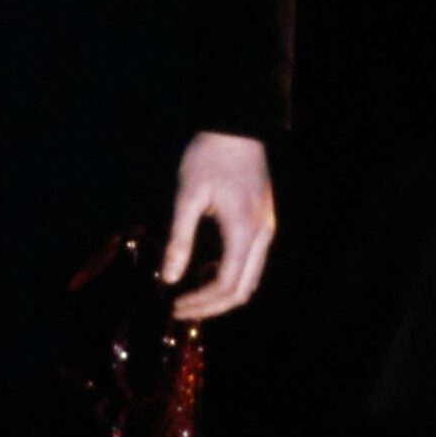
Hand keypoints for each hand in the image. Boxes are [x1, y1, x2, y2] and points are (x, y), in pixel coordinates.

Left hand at [161, 131, 276, 319]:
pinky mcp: (264, 224)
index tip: (175, 305)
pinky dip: (230, 277)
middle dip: (212, 307)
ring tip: (191, 294)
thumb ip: (179, 239)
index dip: (201, 303)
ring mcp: (267, 230)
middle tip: (181, 309)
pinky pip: (251, 264)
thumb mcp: (187, 196)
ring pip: (250, 280)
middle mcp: (262, 236)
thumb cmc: (208, 157)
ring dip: (222, 294)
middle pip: (243, 291)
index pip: (226, 285)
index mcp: (243, 231)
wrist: (237, 127)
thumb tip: (168, 279)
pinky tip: (205, 271)